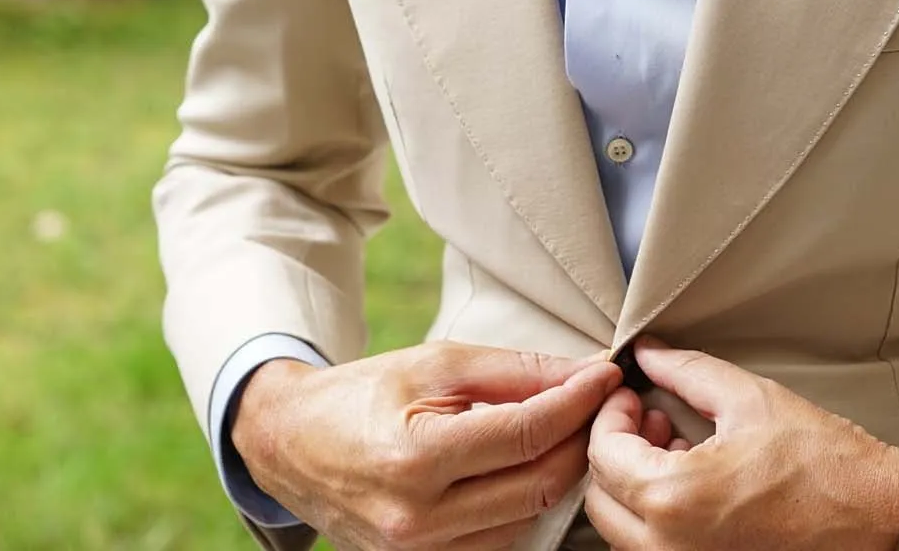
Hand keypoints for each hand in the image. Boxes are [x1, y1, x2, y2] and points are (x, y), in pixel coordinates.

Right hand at [233, 342, 622, 549]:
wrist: (291, 445)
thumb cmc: (363, 395)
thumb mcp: (437, 364)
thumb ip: (516, 372)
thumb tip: (583, 373)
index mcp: (415, 459)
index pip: (527, 435)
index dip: (578, 402)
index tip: (607, 376)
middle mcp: (417, 519)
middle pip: (538, 484)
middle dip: (580, 438)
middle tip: (599, 403)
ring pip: (528, 519)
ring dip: (558, 474)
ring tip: (567, 431)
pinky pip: (501, 540)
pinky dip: (526, 503)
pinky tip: (529, 467)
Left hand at [584, 338, 898, 550]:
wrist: (875, 512)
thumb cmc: (824, 463)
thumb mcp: (749, 397)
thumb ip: (685, 371)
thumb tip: (649, 353)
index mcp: (676, 498)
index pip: (605, 454)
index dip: (612, 414)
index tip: (632, 394)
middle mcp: (671, 547)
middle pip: (602, 498)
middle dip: (618, 450)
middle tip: (651, 417)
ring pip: (623, 528)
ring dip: (636, 483)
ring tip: (676, 445)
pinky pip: (655, 546)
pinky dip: (659, 513)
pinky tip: (694, 478)